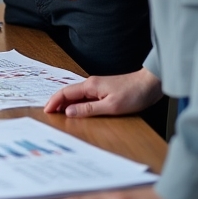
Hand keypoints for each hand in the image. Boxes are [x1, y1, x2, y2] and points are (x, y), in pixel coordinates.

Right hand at [44, 68, 161, 117]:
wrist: (150, 84)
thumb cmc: (134, 93)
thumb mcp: (111, 106)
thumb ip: (89, 110)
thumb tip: (69, 112)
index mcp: (90, 85)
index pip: (65, 93)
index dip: (54, 101)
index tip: (46, 111)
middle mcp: (91, 84)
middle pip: (68, 93)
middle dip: (57, 103)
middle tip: (50, 114)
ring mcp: (97, 86)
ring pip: (76, 95)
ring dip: (67, 104)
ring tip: (60, 114)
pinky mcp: (104, 90)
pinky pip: (85, 97)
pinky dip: (77, 104)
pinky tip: (78, 111)